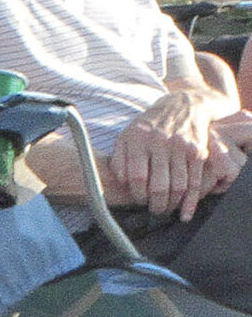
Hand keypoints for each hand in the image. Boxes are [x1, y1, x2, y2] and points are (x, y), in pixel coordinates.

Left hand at [103, 88, 242, 220]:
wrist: (182, 105)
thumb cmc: (148, 127)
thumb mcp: (126, 137)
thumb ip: (118, 160)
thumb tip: (121, 183)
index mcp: (139, 140)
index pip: (137, 177)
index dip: (138, 195)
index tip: (139, 201)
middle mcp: (161, 142)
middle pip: (159, 185)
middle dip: (156, 204)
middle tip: (155, 210)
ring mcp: (181, 146)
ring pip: (178, 186)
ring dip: (172, 204)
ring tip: (167, 209)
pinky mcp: (197, 150)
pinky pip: (195, 180)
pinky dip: (191, 200)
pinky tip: (185, 212)